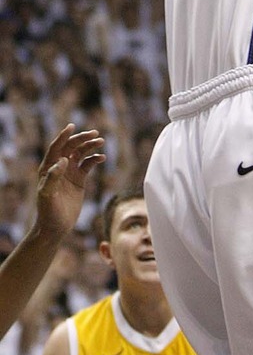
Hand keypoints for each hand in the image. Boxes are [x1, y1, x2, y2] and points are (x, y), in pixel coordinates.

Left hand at [35, 123, 105, 239]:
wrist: (55, 227)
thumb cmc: (48, 212)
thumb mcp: (48, 195)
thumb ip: (53, 176)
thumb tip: (64, 159)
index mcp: (48, 168)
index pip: (56, 147)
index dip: (63, 136)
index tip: (72, 126)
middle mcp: (59, 167)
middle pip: (71, 147)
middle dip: (82, 138)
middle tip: (95, 134)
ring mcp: (70, 172)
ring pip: (81, 153)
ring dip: (90, 146)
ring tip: (100, 141)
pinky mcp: (79, 179)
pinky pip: (88, 165)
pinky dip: (95, 159)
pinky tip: (101, 158)